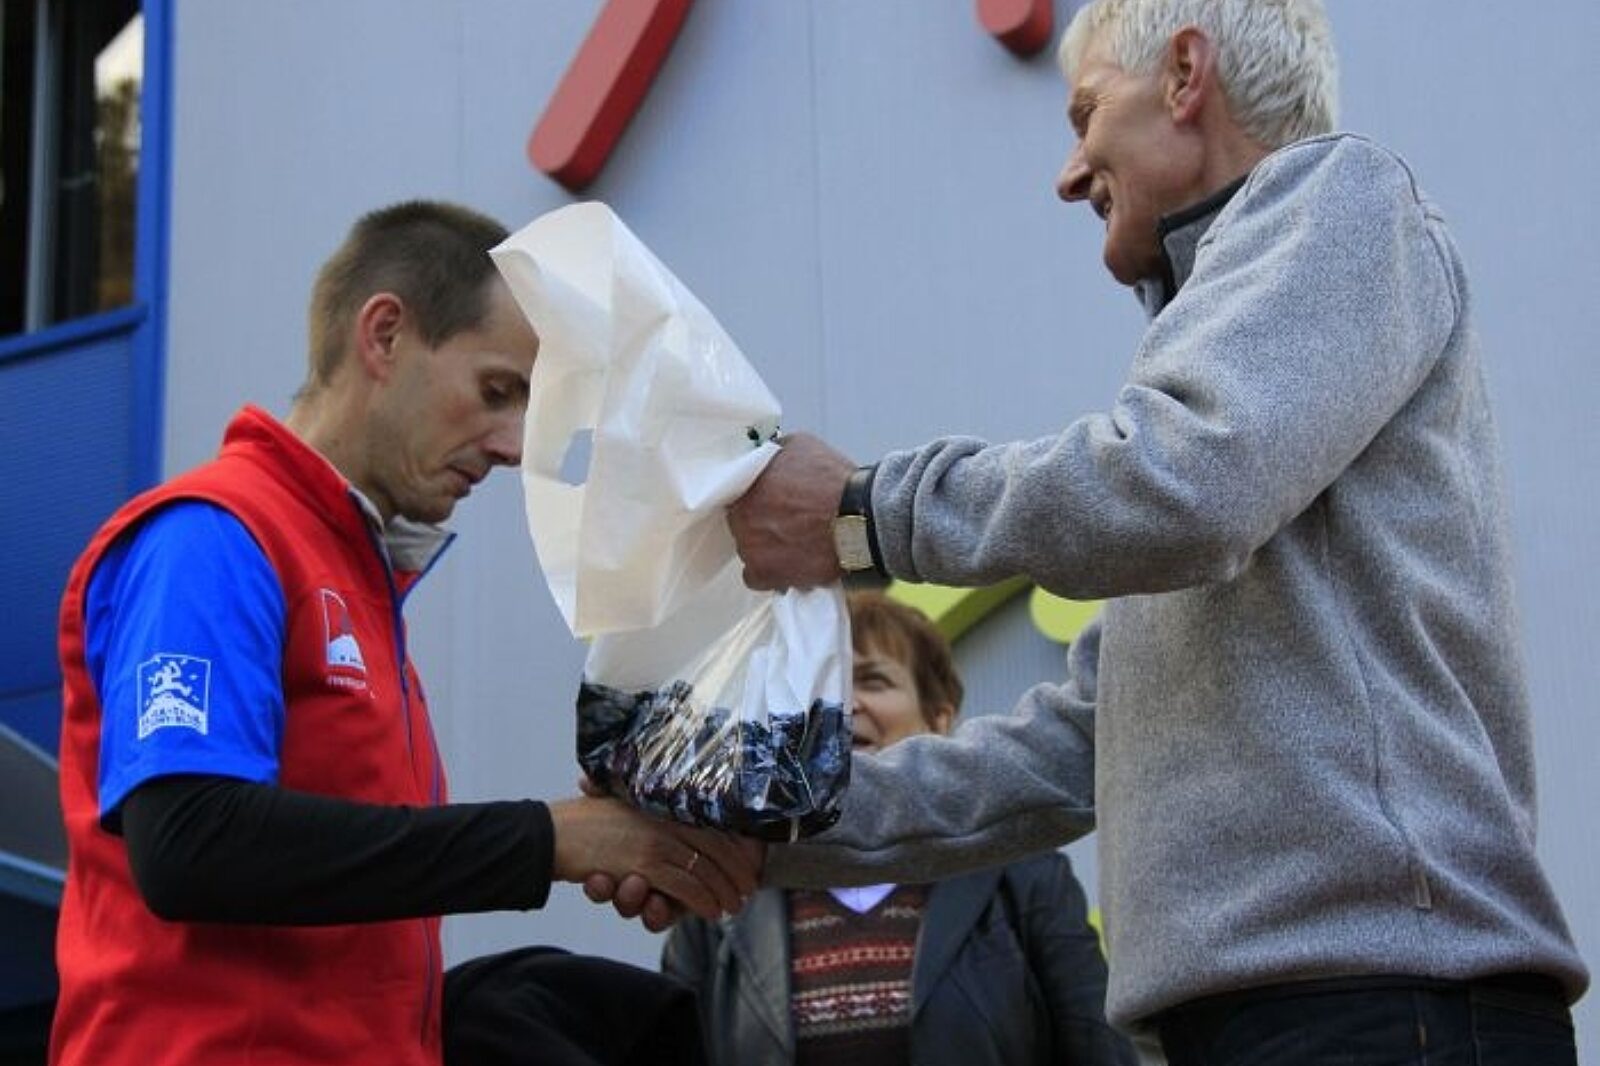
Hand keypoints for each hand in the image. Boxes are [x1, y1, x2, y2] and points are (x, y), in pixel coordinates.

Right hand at [549, 796, 763, 921]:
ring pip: (705, 871)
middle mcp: (665, 819)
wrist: (555, 834)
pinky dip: (703, 901)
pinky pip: (686, 887)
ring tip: (732, 904)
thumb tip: (677, 821)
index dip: (734, 845)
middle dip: (736, 872)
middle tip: (749, 889)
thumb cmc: (587, 823)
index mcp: (664, 803)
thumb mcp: (626, 808)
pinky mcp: (646, 866)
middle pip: (716, 848)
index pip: (712, 823)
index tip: (750, 859)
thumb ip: (650, 815)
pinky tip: (713, 910)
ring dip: (723, 892)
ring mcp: (657, 841)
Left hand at [727, 432, 854, 590]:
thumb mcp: (801, 444)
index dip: (757, 498)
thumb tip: (770, 455)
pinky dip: (771, 573)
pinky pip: (755, 577)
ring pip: (750, 549)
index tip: (772, 501)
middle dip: (762, 521)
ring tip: (797, 543)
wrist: (858, 522)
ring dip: (768, 547)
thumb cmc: (833, 484)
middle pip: (743, 523)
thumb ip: (775, 452)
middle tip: (789, 521)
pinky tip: (791, 563)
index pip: (737, 494)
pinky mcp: (764, 574)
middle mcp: (741, 517)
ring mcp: (749, 548)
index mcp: (745, 486)